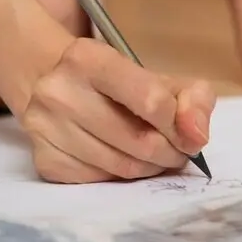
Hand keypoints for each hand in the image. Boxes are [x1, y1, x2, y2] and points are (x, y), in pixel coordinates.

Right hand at [21, 38, 216, 183]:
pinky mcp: (44, 160)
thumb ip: (193, 99)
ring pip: (122, 168)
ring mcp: (45, 128)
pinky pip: (100, 182)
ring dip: (149, 169)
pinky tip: (122, 161)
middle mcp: (59, 91)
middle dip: (170, 153)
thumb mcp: (160, 79)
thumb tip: (197, 136)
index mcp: (88, 59)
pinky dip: (121, 178)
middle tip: (176, 152)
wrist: (59, 88)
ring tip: (154, 157)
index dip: (179, 125)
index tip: (187, 134)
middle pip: (139, 141)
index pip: (151, 101)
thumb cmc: (119, 85)